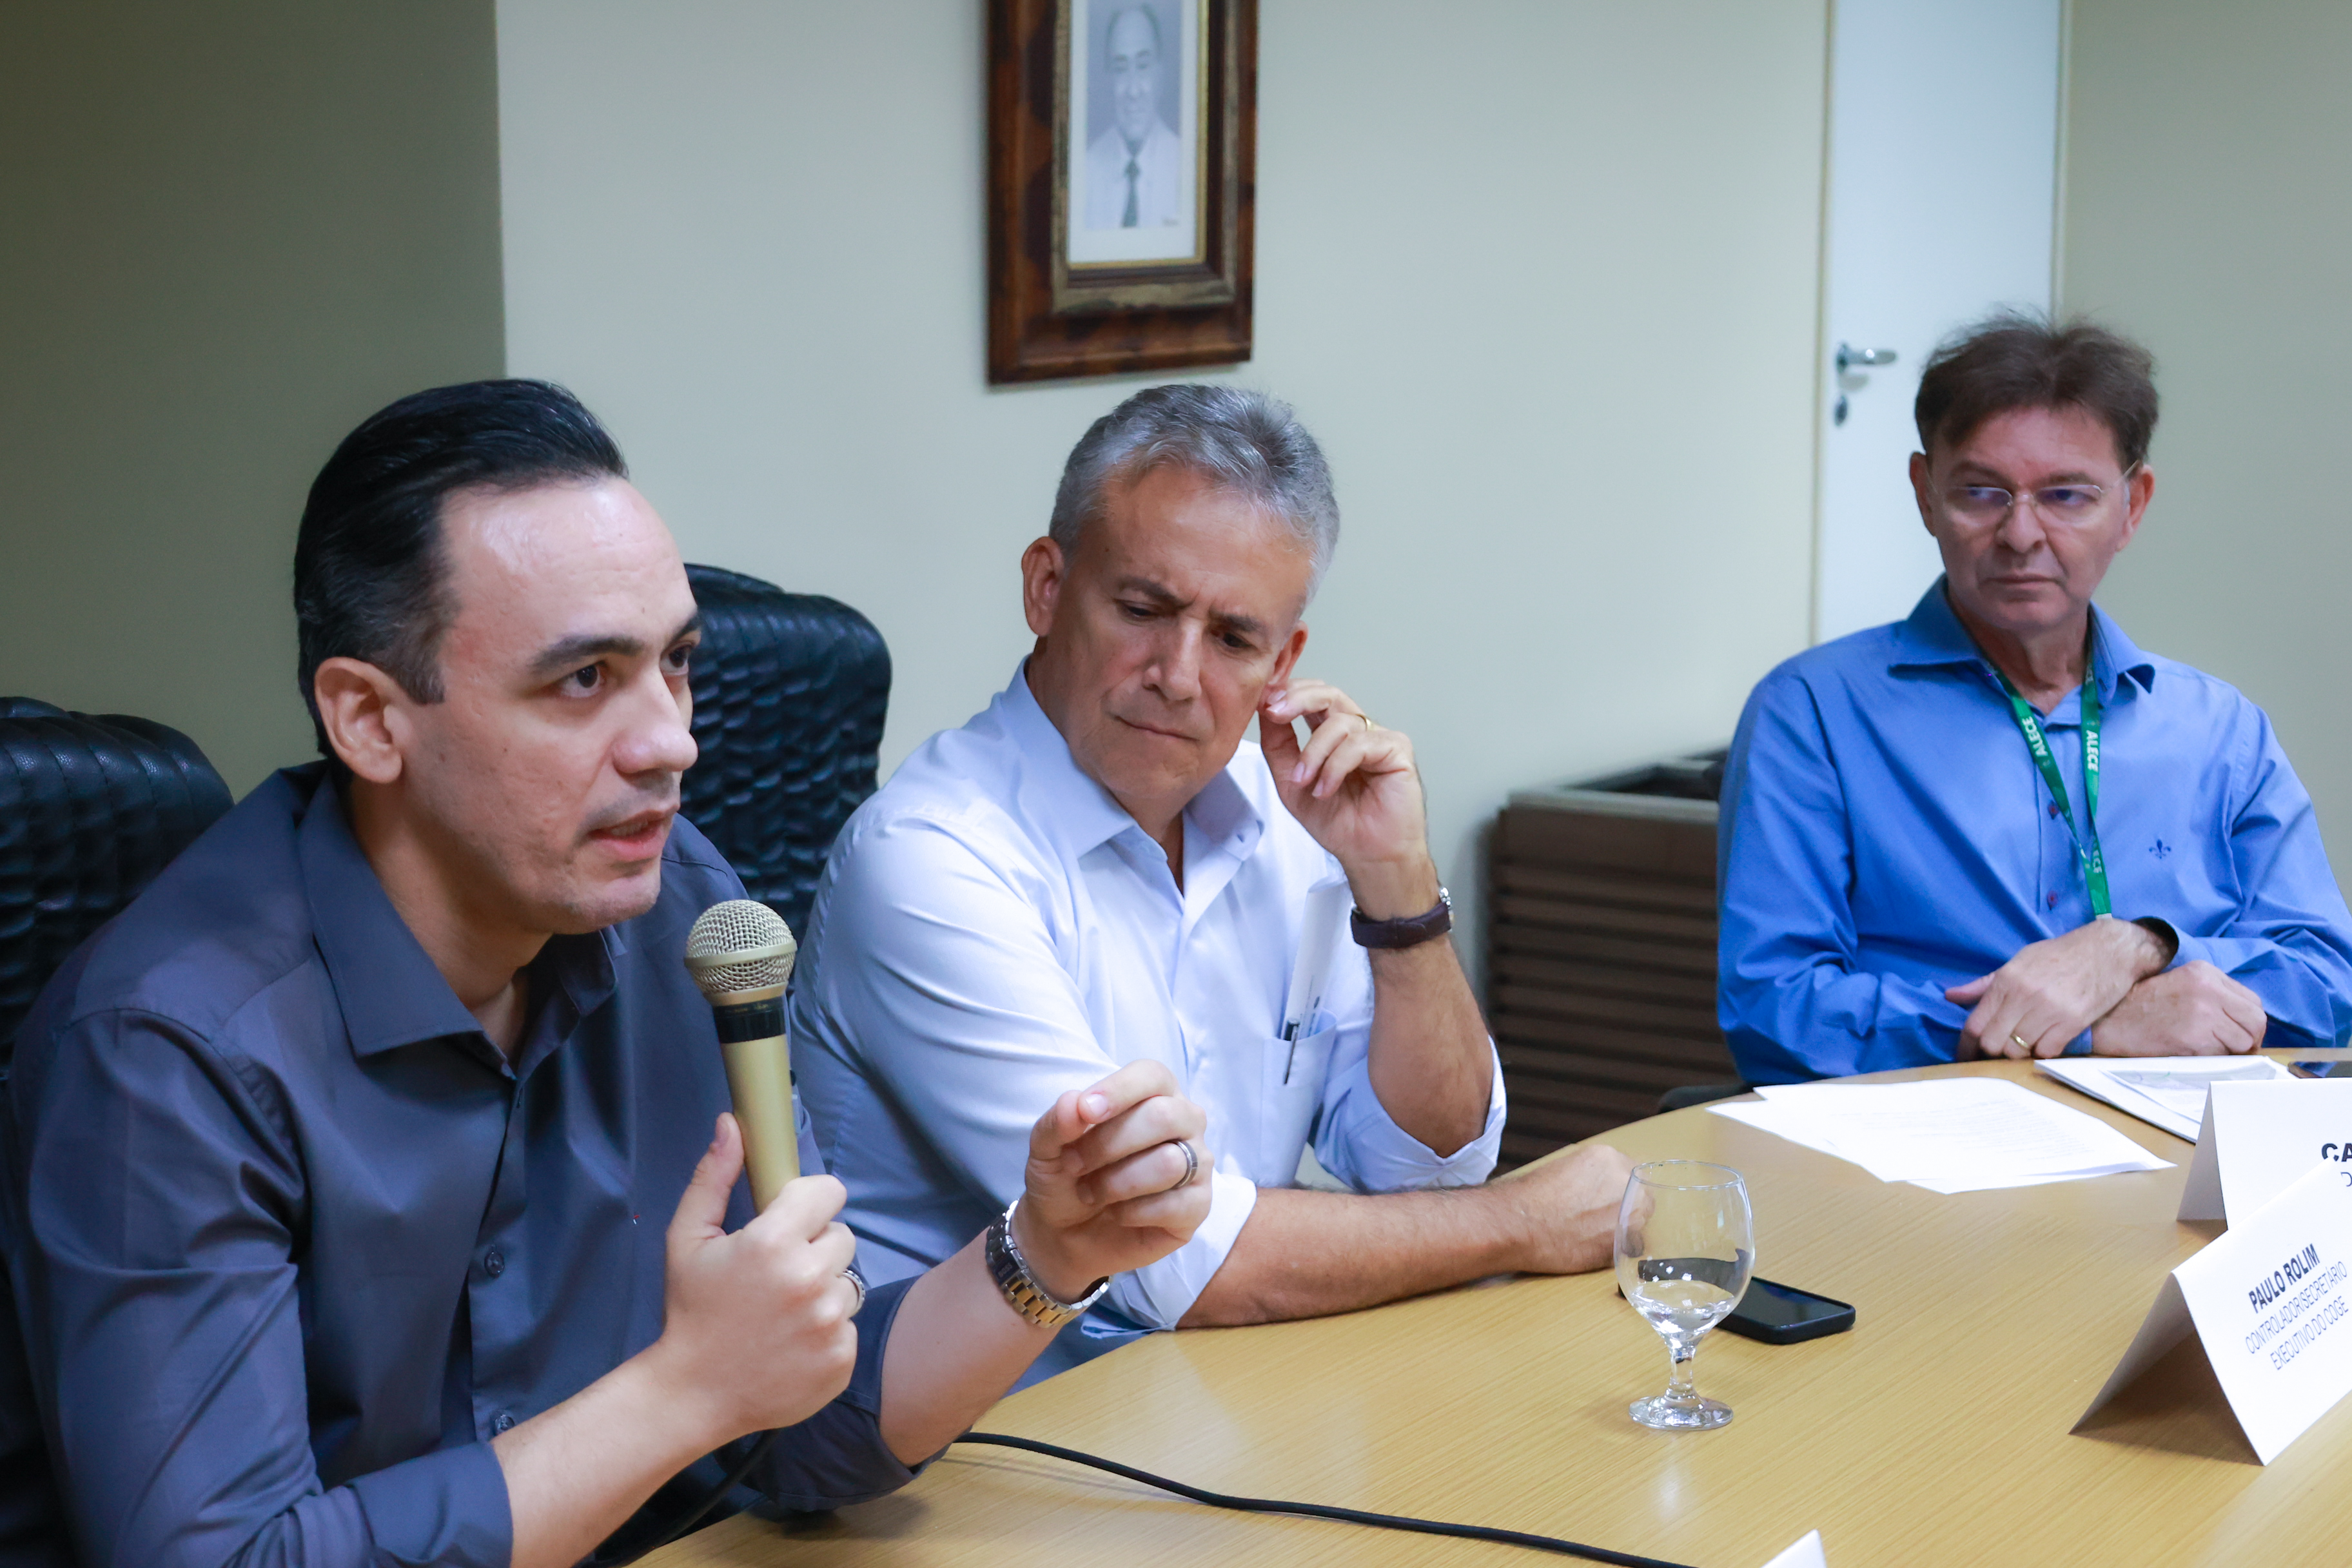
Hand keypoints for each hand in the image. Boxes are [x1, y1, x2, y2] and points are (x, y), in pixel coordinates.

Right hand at [643, 1115, 860, 1444]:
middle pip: (841, 1235)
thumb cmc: (690, 1311)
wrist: (694, 1394)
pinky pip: (849, 1325)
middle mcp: (810, 1280)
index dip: (809, 1202)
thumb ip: (714, 1177)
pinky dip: (827, 1331)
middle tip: (777, 1273)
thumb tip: (733, 1123)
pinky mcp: (842, 1358)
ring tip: (783, 1311)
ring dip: (823, 1290)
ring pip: (849, 1282)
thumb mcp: (687, 1238)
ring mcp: (830, 1323)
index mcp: (774, 1242)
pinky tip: (792, 1342)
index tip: (789, 1220)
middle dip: (815, 1247)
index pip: (829, 1192)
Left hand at [1012, 1060, 1212, 1302]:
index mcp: (1154, 1093)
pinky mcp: (1198, 1206)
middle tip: (1074, 1164)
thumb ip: (1057, 1122)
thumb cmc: (1066, 1176)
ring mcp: (1197, 1164)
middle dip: (1108, 1144)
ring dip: (1116, 1183)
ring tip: (1092, 1192)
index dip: (1119, 1090)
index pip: (1151, 1075)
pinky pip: (1174, 1205)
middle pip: (1163, 1116)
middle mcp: (1184, 1122)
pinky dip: (1132, 1212)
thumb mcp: (1047, 1149)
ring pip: (1170, 1163)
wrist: (1066, 1233)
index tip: (1085, 1111)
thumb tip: (1074, 1103)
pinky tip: (1118, 1213)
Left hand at [1260, 678, 1435, 916]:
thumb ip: (1278, 744)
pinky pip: (1359, 744)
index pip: (1311, 696)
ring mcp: (1378, 737)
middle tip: (1273, 712)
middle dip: (1297, 699)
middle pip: (1328, 693)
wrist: (1367, 855)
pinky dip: (1335, 767)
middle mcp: (1356, 730)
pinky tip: (1326, 789)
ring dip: (1313, 752)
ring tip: (1304, 782)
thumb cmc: (1337, 821)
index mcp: (1332, 733)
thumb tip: (1265, 707)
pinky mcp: (1396, 750)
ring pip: (1339, 722)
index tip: (1262, 701)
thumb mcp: (1290, 781)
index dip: (1286, 692)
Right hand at [1488, 1142, 1635, 1274]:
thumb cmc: (1530, 1198)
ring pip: (1638, 1222)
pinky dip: (1615, 1247)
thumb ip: (1594, 1175)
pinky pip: (1628, 1245)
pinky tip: (1591, 1245)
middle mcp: (1623, 1183)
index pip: (1631, 1173)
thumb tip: (1604, 1187)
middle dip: (1627, 1207)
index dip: (1621, 1188)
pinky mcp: (1622, 1242)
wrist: (1516, 1225)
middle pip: (1642, 1197)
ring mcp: (1626, 1213)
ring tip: (1593, 1232)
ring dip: (1622, 1227)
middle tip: (1602, 1217)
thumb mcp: (1565, 1168)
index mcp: (1608, 1158)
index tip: (1610, 1197)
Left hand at [1946, 919, 2171, 1058]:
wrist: (2107, 951)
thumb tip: (1950, 996)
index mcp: (2007, 981)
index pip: (1975, 1023)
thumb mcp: (2017, 962)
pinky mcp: (2073, 1022)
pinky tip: (2045, 1043)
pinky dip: (2043, 1052)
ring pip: (2018, 1051)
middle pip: (1993, 1043)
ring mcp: (2049, 1010)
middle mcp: (2024, 996)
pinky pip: (2047, 1051)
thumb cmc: (2059, 955)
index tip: (1965, 1056)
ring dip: (2018, 1053)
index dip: (1966, 1046)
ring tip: (2023, 1045)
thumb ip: (1984, 984)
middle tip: (1998, 1051)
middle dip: (1991, 1052)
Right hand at [2091, 962, 2267, 1055]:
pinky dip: (2210, 1058)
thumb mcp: (2181, 982)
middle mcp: (2208, 990)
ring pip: (2242, 1043)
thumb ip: (2214, 993)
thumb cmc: (2141, 1005)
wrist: (2107, 1020)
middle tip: (2234, 1049)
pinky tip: (2189, 1051)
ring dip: (2229, 1051)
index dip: (2251, 1024)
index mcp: (2206, 973)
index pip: (2253, 1002)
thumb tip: (2243, 1019)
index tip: (2241, 1034)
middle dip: (2249, 1041)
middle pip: (2255, 1022)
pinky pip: (2220, 1056)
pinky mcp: (2193, 1038)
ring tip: (2204, 1048)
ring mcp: (2202, 1014)